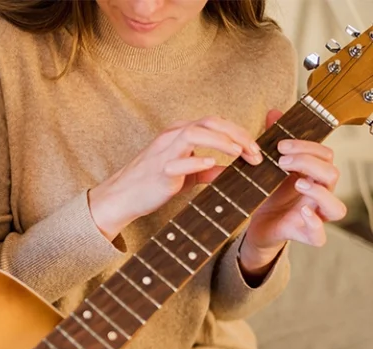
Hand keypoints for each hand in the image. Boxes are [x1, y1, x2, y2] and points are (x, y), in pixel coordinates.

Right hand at [88, 116, 262, 240]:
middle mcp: (172, 137)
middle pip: (209, 122)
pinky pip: (178, 161)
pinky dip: (197, 161)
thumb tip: (226, 172)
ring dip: (221, 141)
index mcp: (178, 134)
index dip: (238, 133)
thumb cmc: (149, 184)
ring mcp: (164, 152)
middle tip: (255, 152)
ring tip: (239, 153)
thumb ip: (204, 171)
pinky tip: (212, 165)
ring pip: (195, 133)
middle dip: (237, 134)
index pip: (214, 123)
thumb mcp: (182, 175)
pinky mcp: (159, 170)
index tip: (255, 150)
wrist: (121, 197)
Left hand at [240, 109, 346, 276]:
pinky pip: (320, 236)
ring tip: (297, 183)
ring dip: (318, 192)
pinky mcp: (306, 235)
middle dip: (308, 163)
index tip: (281, 144)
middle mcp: (320, 194)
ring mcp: (316, 216)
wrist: (254, 225)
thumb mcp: (266, 167)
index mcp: (314, 175)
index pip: (325, 155)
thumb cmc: (266, 194)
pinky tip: (302, 212)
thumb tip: (274, 112)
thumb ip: (272, 141)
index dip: (307, 146)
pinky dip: (314, 224)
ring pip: (336, 207)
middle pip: (332, 174)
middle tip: (282, 160)